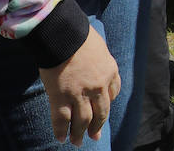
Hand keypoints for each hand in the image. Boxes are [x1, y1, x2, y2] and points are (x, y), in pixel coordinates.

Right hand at [38, 25, 120, 146]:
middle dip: (97, 126)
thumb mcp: (100, 47)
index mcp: (110, 71)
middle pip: (100, 113)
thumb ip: (100, 61)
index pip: (113, 93)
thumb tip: (96, 65)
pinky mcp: (60, 97)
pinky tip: (61, 138)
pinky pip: (62, 120)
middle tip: (95, 136)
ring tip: (78, 142)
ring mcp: (79, 94)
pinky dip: (61, 131)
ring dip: (80, 134)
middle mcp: (98, 86)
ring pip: (82, 121)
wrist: (63, 34)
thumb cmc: (79, 35)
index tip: (101, 109)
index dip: (107, 103)